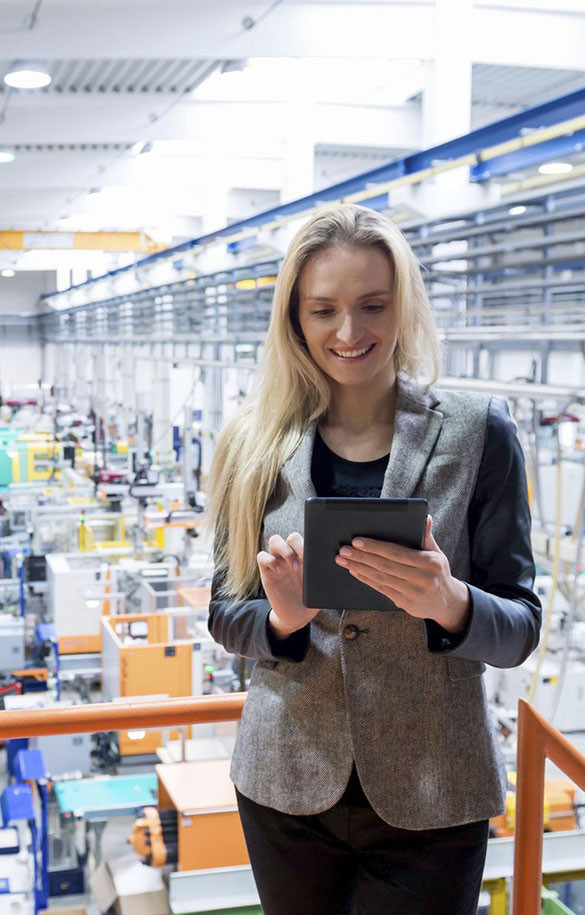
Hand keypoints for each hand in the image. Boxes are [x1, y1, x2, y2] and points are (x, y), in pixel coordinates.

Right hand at [257, 533, 318, 638]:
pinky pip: (262, 556)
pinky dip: (270, 560)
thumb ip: (327, 574)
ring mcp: (278, 562)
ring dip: (284, 550)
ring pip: (275, 540)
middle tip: (306, 560)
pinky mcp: (266, 571)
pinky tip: (280, 571)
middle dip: (299, 545)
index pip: (308, 538)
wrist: (298, 616)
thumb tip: (341, 566)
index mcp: (307, 556)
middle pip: (292, 537)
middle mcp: (292, 556)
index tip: (318, 554)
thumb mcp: (322, 586)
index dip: (312, 542)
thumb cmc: (312, 599)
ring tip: (294, 566)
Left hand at [334, 515, 470, 632]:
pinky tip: (354, 571)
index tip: (357, 540)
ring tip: (343, 560)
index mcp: (430, 563)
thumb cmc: (437, 572)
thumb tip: (425, 517)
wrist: (447, 602)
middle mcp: (423, 579)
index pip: (397, 553)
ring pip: (381, 578)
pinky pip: (381, 589)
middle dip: (361, 556)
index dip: (375, 547)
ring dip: (359, 567)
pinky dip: (366, 579)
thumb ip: (427, 536)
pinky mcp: (405, 604)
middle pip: (385, 565)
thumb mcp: (437, 553)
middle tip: (343, 549)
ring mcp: (414, 593)